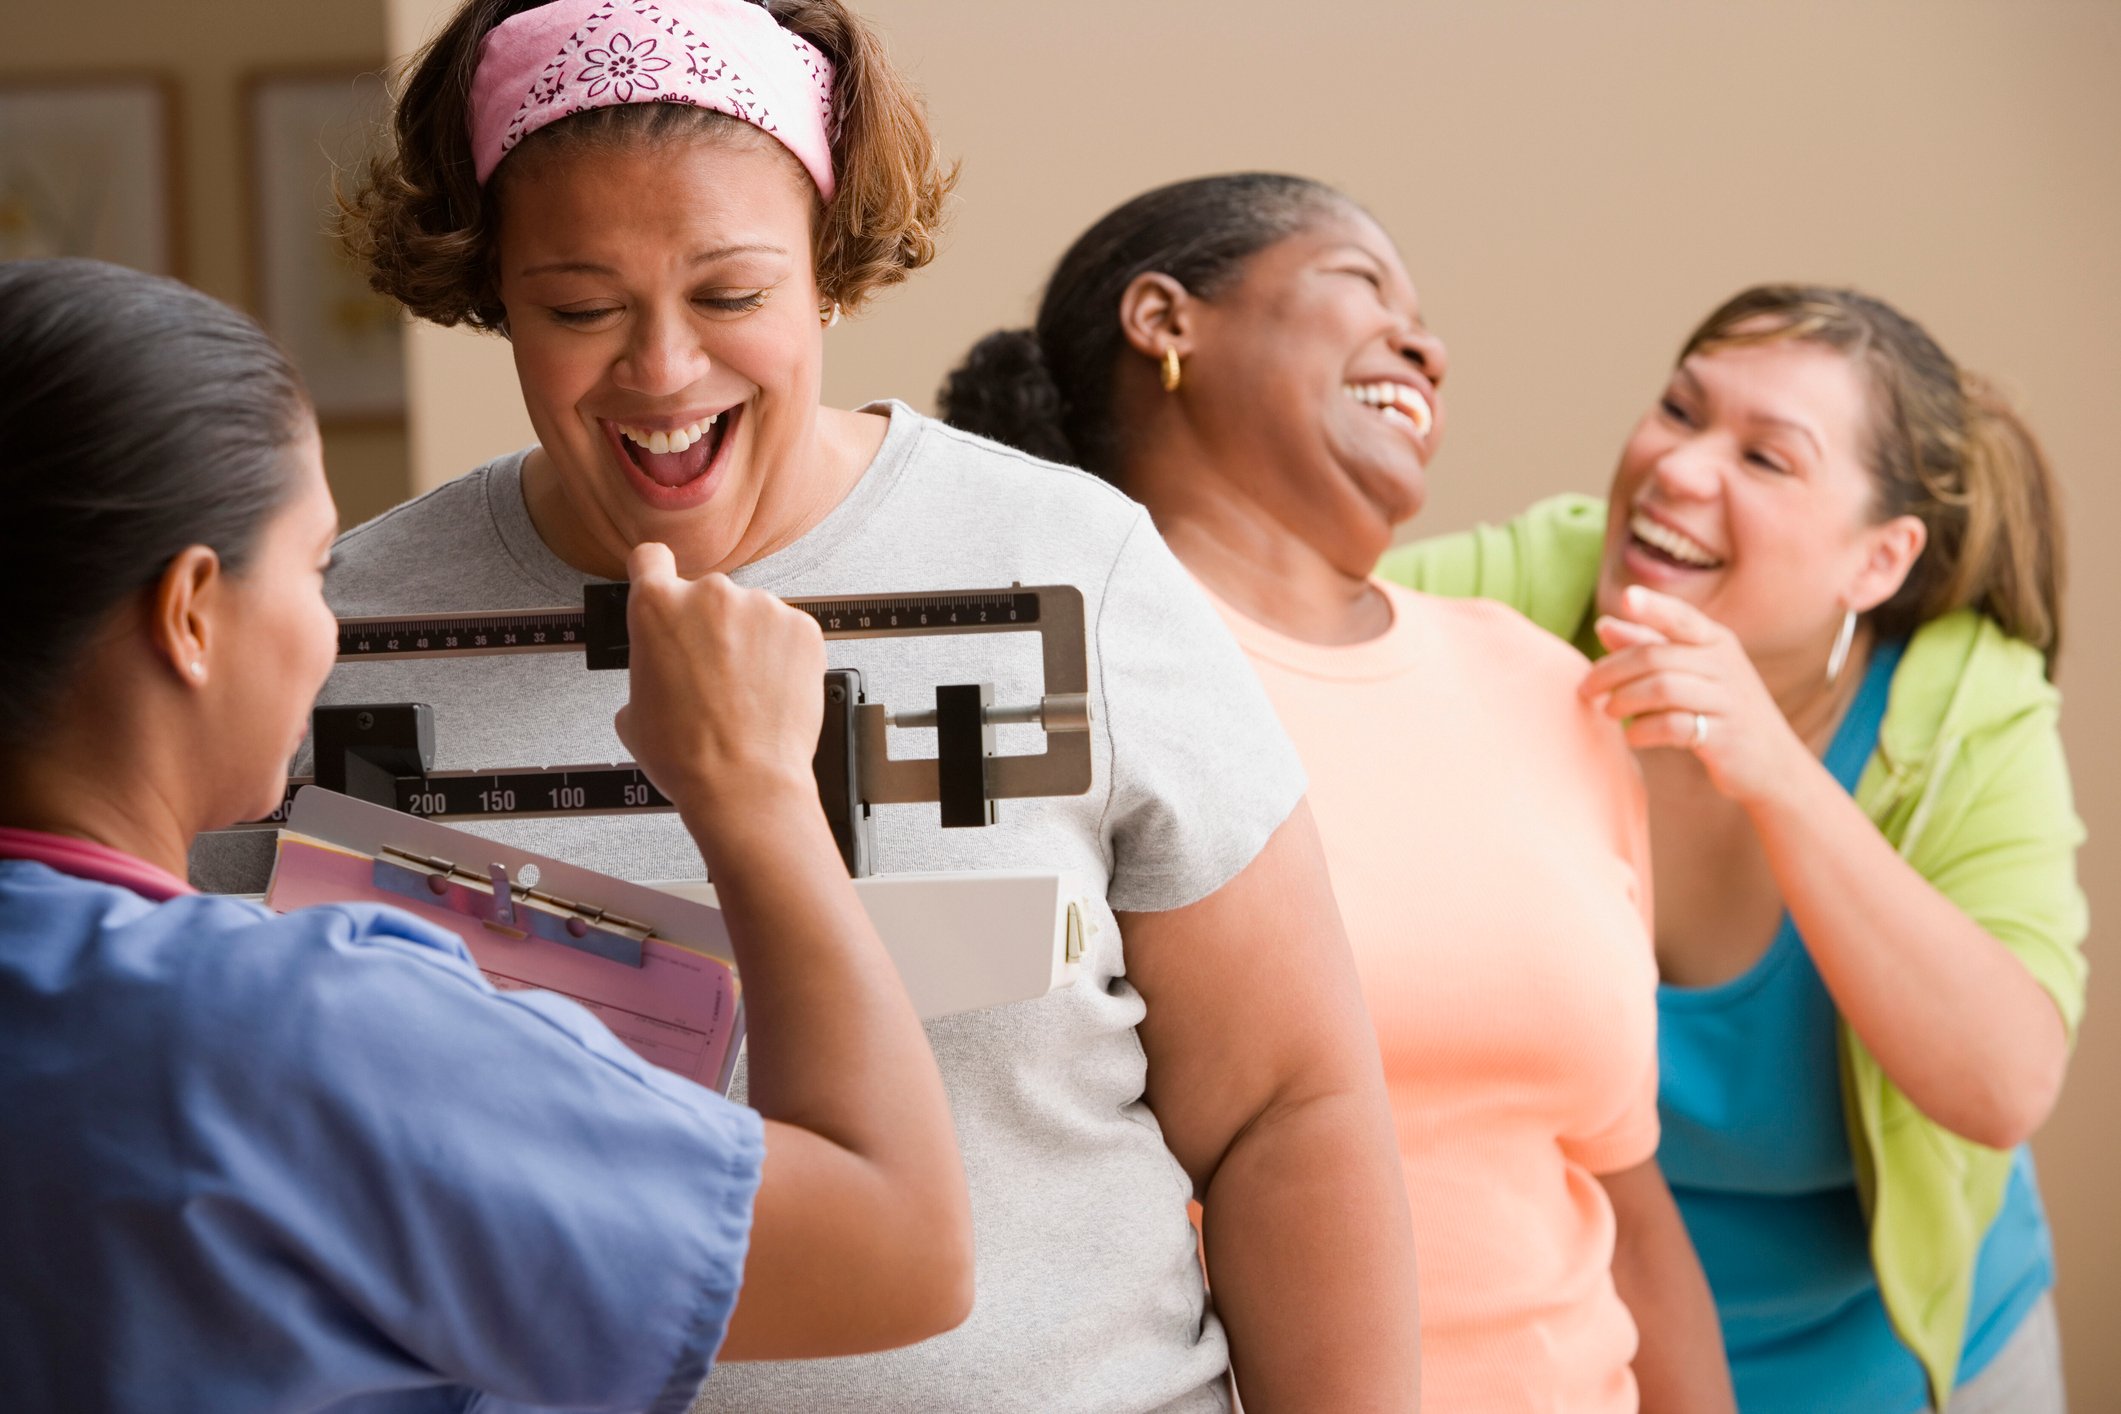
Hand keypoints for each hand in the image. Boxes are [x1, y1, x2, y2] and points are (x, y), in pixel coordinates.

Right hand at [613, 542, 825, 813]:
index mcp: (657, 607)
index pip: (651, 559)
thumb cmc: (688, 755)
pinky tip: (772, 691)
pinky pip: (788, 632)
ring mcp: (762, 608)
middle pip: (707, 596)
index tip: (662, 580)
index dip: (655, 573)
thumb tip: (659, 672)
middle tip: (711, 674)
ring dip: (749, 642)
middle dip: (709, 628)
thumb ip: (646, 669)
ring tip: (746, 691)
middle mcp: (710, 595)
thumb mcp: (633, 711)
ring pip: (751, 615)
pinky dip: (783, 656)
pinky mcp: (803, 628)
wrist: (744, 783)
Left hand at [1581, 585, 1809, 806]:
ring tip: (1609, 712)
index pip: (1681, 617)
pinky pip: (1673, 725)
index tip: (1626, 597)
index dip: (1653, 606)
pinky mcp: (1725, 735)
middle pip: (1655, 656)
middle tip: (1586, 688)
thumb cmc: (1722, 710)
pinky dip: (1643, 731)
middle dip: (1612, 671)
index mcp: (1716, 641)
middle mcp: (1725, 664)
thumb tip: (1604, 625)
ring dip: (1624, 701)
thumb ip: (1648, 646)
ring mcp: (1728, 699)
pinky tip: (1633, 737)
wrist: (1773, 765)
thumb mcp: (1692, 672)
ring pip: (1661, 688)